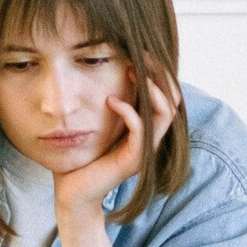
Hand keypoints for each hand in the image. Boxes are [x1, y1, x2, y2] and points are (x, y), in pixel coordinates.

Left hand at [53, 66, 181, 220]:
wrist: (72, 193)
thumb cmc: (81, 159)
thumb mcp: (97, 124)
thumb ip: (108, 104)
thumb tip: (106, 72)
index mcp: (146, 129)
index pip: (167, 95)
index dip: (159, 73)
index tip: (141, 52)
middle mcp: (151, 140)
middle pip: (173, 101)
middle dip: (160, 75)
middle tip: (143, 54)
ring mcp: (145, 151)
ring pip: (165, 114)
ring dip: (152, 90)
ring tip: (133, 72)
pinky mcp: (133, 161)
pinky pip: (141, 130)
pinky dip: (129, 112)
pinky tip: (111, 100)